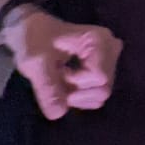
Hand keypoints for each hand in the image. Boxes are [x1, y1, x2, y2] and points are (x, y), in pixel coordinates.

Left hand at [5, 10, 120, 120]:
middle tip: (59, 78)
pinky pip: (97, 94)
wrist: (32, 31)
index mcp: (100, 40)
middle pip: (103, 88)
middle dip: (77, 92)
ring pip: (101, 94)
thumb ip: (47, 86)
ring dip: (78, 95)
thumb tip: (58, 113)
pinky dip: (80, 95)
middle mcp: (112, 49)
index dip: (75, 83)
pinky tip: (67, 82)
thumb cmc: (34, 40)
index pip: (99, 77)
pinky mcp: (105, 69)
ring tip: (61, 80)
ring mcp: (110, 60)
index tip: (58, 71)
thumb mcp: (35, 61)